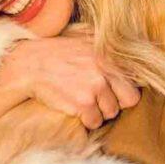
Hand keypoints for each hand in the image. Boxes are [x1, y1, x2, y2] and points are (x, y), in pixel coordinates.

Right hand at [0, 34, 140, 129]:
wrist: (31, 64)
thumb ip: (109, 51)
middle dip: (113, 104)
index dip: (122, 94)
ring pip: (109, 114)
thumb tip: (132, 56)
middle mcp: (106, 70)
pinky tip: (74, 108)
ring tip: (81, 100)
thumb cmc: (58, 54)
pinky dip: (85, 120)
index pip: (133, 87)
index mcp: (110, 56)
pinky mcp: (83, 102)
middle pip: (126, 103)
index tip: (110, 92)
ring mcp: (95, 86)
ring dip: (97, 112)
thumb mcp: (86, 41)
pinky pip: (94, 122)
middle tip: (96, 99)